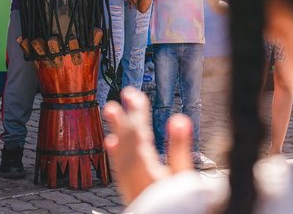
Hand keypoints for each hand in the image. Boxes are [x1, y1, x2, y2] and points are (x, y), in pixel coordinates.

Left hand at [104, 87, 192, 204]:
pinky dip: (114, 152)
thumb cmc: (175, 201)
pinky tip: (110, 142)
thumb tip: (179, 118)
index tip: (134, 93)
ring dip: (116, 128)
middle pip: (126, 137)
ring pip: (119, 149)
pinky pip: (117, 165)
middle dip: (126, 114)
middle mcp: (132, 171)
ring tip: (111, 109)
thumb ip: (179, 147)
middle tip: (125, 92)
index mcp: (145, 165)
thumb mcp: (182, 176)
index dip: (137, 110)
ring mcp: (127, 180)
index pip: (139, 131)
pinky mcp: (127, 187)